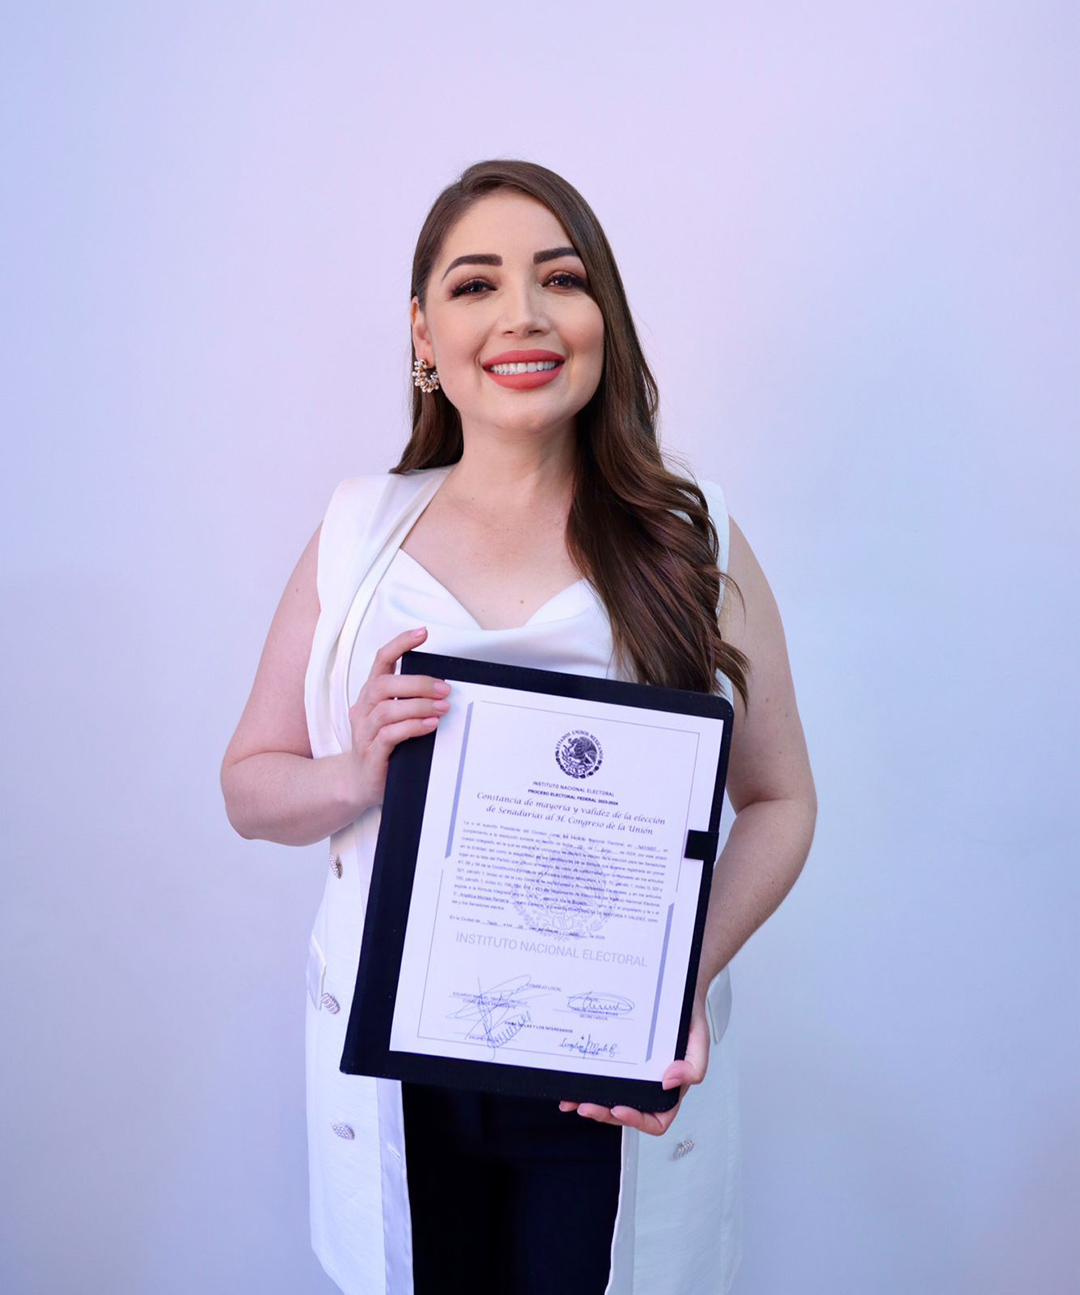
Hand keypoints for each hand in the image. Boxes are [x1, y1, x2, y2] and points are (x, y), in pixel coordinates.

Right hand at [345, 627, 450, 813]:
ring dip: (419, 706)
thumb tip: (445, 687)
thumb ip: (410, 701)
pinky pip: (388, 735)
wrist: (359, 784)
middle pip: (384, 685)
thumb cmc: (383, 747)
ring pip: (387, 709)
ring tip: (442, 708)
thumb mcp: (394, 718)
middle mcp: (363, 709)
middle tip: (445, 689)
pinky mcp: (371, 754)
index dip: (400, 643)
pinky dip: (412, 727)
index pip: (381, 660)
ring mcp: (364, 733)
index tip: (422, 633)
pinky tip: (430, 726)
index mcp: (370, 695)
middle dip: (418, 683)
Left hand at [557, 990, 710, 1135]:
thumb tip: (670, 1082)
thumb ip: (694, 1067)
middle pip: (627, 1112)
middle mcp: (650, 1084)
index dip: (637, 1120)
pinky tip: (575, 1081)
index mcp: (671, 1088)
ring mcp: (634, 1073)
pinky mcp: (620, 1060)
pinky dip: (588, 1083)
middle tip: (586, 1106)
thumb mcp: (699, 1039)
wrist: (675, 988)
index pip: (657, 1119)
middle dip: (604, 1113)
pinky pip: (604, 1076)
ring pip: (612, 1098)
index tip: (619, 1109)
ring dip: (592, 1103)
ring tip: (573, 1100)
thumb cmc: (688, 1016)